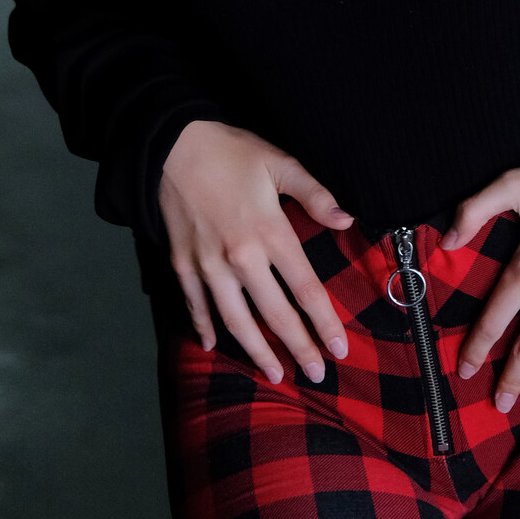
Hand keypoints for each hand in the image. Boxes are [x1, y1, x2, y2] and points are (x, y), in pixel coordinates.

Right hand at [157, 118, 352, 383]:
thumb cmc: (232, 152)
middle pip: (274, 314)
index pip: (305, 289)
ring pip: (235, 320)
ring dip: (256, 351)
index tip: (339, 349)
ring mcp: (208, 265)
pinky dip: (203, 327)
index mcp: (269, 233)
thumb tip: (347, 221)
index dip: (324, 322)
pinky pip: (195, 304)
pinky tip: (212, 345)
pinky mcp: (182, 263)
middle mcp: (240, 257)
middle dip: (298, 348)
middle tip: (316, 375)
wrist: (172, 144)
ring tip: (274, 374)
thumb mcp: (280, 163)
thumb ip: (315, 194)